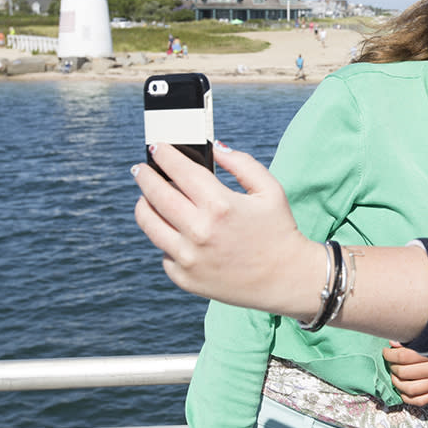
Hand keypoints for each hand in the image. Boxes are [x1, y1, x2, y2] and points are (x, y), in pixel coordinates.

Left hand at [133, 143, 319, 317]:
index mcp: (220, 205)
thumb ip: (241, 163)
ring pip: (149, 223)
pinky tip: (177, 231)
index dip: (164, 155)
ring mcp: (188, 257)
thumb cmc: (279, 230)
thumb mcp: (269, 190)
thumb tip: (212, 148)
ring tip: (148, 197)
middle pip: (155, 194)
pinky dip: (166, 237)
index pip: (180, 170)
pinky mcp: (184, 278)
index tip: (157, 148)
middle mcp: (199, 231)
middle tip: (141, 169)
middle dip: (145, 176)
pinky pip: (163, 251)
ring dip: (145, 205)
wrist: (286, 279)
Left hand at [384, 341, 427, 405]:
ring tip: (395, 375)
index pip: (404, 357)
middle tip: (391, 362)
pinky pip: (419, 401)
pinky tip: (403, 390)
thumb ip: (414, 341)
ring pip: (409, 389)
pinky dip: (407, 397)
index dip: (390, 355)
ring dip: (397, 383)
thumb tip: (393, 344)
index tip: (386, 352)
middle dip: (392, 367)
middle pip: (404, 372)